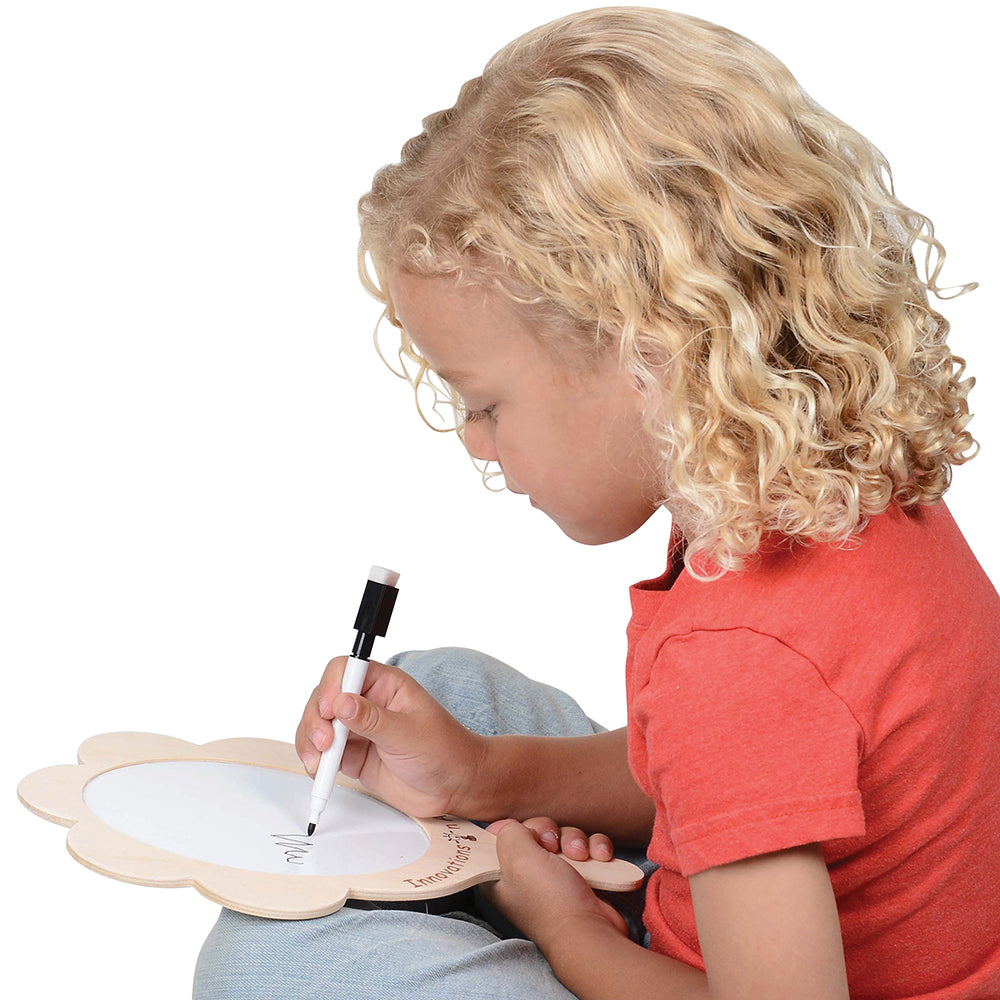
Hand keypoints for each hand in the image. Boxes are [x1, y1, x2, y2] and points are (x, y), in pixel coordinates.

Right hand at [295, 655, 487, 817]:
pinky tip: (319, 771)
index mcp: (385, 684)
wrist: (454, 788)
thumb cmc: (445, 751)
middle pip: (324, 697)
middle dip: (316, 719)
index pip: (345, 670)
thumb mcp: (410, 734)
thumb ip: (374, 720)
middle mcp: (367, 702)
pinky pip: (322, 752)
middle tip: (325, 743)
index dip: (331, 686)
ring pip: (318, 725)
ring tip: (319, 762)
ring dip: (310, 741)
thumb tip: (341, 703)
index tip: (329, 710)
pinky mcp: (352, 754)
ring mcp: (357, 729)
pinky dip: (314, 761)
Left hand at [481, 817, 628, 952]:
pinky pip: (588, 847)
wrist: (590, 930)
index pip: (500, 837)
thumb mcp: (517, 858)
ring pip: (564, 837)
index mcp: (501, 875)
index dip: (515, 830)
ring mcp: (555, 877)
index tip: (525, 835)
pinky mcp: (581, 878)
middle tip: (554, 848)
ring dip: (576, 841)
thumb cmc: (550, 901)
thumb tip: (515, 828)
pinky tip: (599, 858)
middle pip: (536, 831)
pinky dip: (595, 849)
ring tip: (581, 857)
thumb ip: (509, 833)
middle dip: (550, 833)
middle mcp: (525, 875)